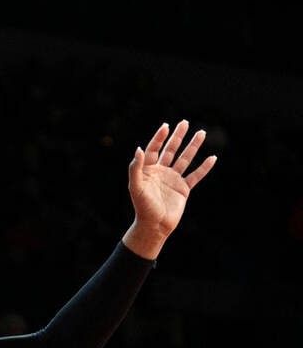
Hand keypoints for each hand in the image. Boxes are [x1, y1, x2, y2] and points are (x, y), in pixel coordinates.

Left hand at [123, 120, 216, 257]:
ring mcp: (173, 179)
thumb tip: (138, 148)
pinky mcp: (184, 188)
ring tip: (201, 133)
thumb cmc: (142, 207)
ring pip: (185, 159)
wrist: (155, 225)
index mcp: (148, 170)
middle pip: (170, 150)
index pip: (154, 149)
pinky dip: (204, 167)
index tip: (166, 126)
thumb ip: (135, 168)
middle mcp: (161, 172)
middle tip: (185, 122)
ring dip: (193, 146)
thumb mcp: (135, 187)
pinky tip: (212, 158)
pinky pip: (196, 175)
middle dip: (177, 136)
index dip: (159, 137)